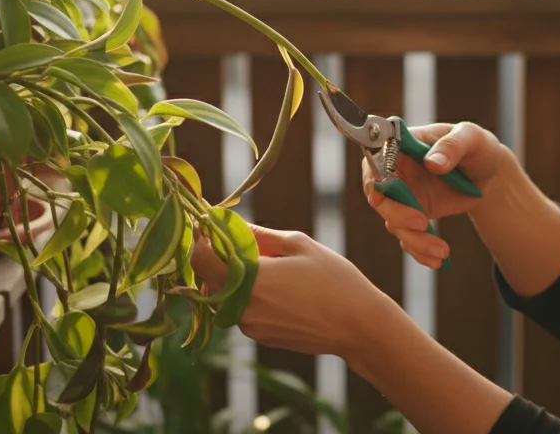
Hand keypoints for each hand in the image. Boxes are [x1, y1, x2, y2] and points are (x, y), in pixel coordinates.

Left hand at [191, 223, 393, 358]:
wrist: (359, 326)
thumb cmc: (334, 280)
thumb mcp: (299, 245)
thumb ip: (259, 234)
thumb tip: (229, 222)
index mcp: (249, 280)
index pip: (200, 259)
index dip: (201, 239)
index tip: (212, 227)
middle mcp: (243, 307)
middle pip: (209, 278)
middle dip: (220, 258)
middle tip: (246, 243)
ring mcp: (250, 326)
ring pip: (225, 295)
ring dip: (236, 278)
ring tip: (271, 266)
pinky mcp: (261, 337)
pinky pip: (242, 311)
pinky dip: (249, 296)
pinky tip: (281, 288)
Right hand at [364, 121, 511, 268]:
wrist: (490, 175)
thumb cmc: (477, 147)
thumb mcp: (471, 137)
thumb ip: (452, 145)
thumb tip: (432, 163)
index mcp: (402, 146)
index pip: (376, 160)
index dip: (372, 180)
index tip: (378, 199)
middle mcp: (397, 172)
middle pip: (381, 197)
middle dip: (397, 215)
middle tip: (422, 224)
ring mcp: (404, 197)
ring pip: (394, 223)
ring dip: (415, 240)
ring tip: (441, 251)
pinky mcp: (414, 217)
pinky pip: (409, 238)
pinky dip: (421, 252)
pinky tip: (439, 259)